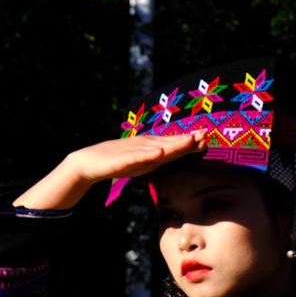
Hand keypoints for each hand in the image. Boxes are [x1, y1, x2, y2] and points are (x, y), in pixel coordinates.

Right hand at [14, 131, 208, 209]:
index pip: (173, 145)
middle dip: (188, 139)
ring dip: (173, 144)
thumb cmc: (116, 164)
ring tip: (190, 140)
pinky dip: (148, 154)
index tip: (208, 136)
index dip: (190, 141)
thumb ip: (158, 159)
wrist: (87, 164)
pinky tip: (159, 152)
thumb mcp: (141, 163)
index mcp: (149, 149)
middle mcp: (143, 147)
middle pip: (169, 143)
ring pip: (156, 147)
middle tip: (206, 132)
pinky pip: (136, 157)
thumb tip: (175, 155)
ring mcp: (132, 152)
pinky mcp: (120, 159)